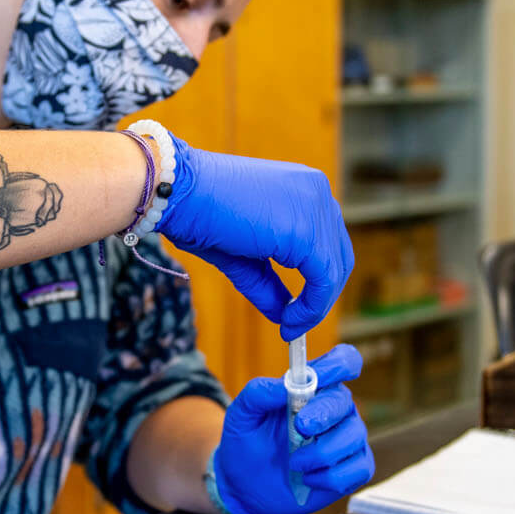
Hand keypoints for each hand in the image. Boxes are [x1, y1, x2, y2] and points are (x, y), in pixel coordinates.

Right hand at [157, 134, 353, 339]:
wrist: (175, 193)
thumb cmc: (198, 215)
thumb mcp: (243, 254)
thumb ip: (269, 282)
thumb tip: (286, 317)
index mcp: (304, 188)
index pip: (327, 240)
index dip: (318, 280)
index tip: (296, 312)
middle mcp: (317, 192)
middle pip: (338, 255)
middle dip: (320, 295)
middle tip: (295, 323)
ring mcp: (315, 208)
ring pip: (335, 270)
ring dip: (315, 305)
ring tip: (290, 325)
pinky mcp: (306, 232)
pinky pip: (324, 280)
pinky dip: (312, 308)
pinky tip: (290, 322)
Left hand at [210, 345, 373, 513]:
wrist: (246, 487)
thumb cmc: (247, 444)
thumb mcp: (242, 416)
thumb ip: (258, 393)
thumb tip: (283, 385)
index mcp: (314, 387)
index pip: (342, 361)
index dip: (340, 363)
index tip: (321, 378)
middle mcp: (337, 409)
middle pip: (344, 401)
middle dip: (321, 415)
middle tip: (300, 428)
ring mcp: (349, 438)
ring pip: (352, 438)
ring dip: (320, 454)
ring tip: (295, 463)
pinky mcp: (355, 468)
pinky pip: (358, 469)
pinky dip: (330, 478)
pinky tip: (309, 479)